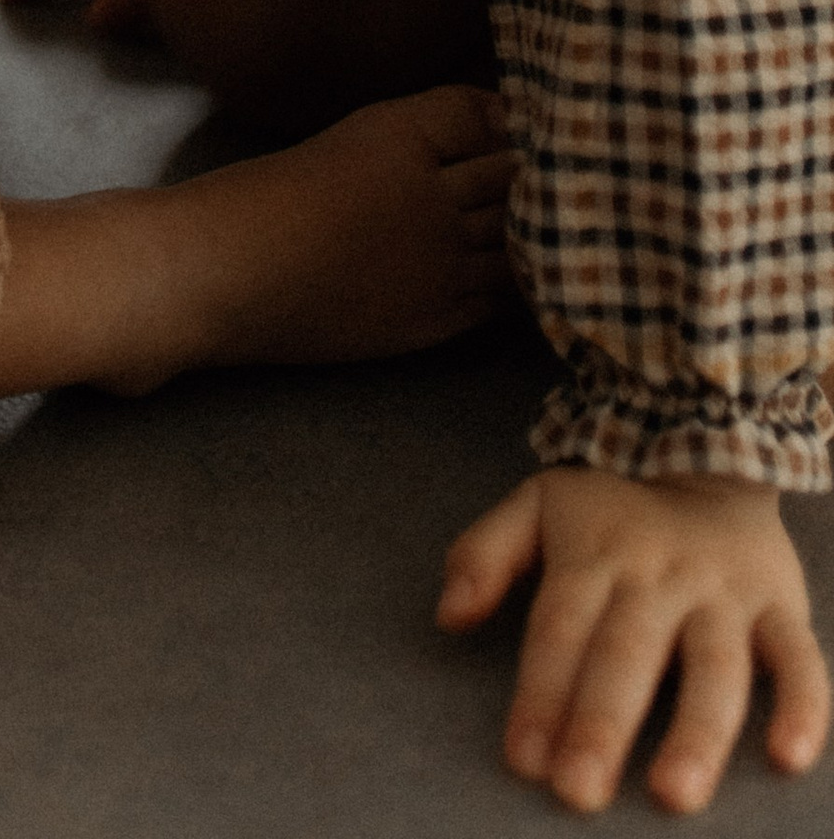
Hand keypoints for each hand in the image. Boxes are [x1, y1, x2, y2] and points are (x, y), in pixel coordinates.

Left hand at [441, 467, 829, 814]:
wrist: (709, 450)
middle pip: (627, 654)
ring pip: (714, 666)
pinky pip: (800, 659)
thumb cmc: (612, 506)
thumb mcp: (537, 504)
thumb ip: (485, 553)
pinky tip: (787, 758)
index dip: (540, 694)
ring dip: (695, 731)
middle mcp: (660, 579)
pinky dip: (802, 707)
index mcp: (596, 558)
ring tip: (674, 794)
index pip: (561, 630)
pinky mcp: (781, 608)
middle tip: (578, 791)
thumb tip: (446, 615)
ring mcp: (724, 595)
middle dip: (601, 724)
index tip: (523, 760)